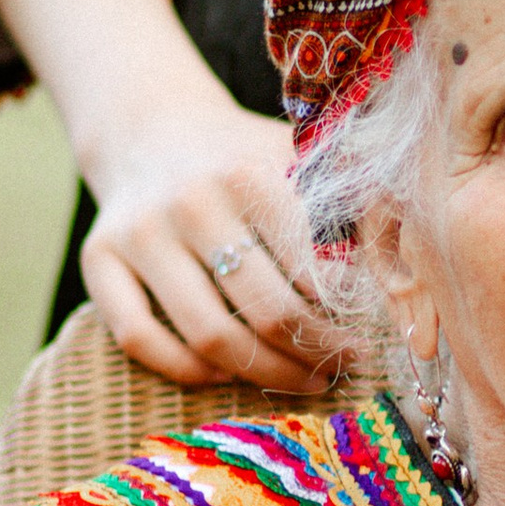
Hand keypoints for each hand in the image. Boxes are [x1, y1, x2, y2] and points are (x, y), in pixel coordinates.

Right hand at [81, 81, 339, 392]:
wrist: (152, 127)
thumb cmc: (244, 156)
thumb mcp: (299, 157)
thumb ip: (350, 204)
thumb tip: (407, 277)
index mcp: (248, 176)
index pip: (309, 273)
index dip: (343, 319)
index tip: (365, 338)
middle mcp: (189, 204)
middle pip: (265, 313)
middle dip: (312, 355)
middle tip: (339, 366)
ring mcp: (139, 235)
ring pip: (206, 336)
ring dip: (263, 373)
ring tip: (299, 378)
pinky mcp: (97, 260)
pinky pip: (139, 339)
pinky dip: (186, 370)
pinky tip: (224, 372)